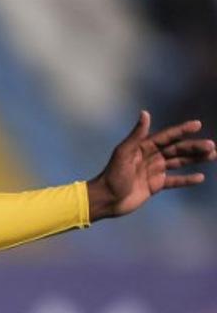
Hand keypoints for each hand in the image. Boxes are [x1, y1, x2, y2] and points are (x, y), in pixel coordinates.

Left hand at [87, 111, 215, 221]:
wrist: (106, 199)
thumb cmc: (112, 175)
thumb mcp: (123, 153)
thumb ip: (136, 135)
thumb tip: (145, 113)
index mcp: (144, 147)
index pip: (167, 137)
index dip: (182, 130)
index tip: (197, 125)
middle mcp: (151, 157)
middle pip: (177, 149)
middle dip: (194, 147)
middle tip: (211, 146)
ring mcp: (154, 171)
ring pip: (179, 162)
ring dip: (195, 159)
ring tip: (212, 155)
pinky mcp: (155, 185)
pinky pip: (175, 181)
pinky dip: (187, 179)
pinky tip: (200, 177)